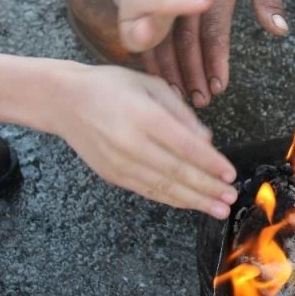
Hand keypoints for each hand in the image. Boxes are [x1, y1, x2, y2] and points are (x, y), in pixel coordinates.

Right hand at [55, 64, 237, 217]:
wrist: (64, 101)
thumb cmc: (111, 87)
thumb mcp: (151, 85)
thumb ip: (181, 113)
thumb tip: (206, 141)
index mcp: (143, 116)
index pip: (184, 145)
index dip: (210, 163)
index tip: (231, 174)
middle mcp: (130, 143)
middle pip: (176, 172)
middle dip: (207, 188)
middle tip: (230, 198)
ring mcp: (119, 163)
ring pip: (163, 187)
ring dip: (194, 201)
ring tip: (218, 209)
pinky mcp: (112, 175)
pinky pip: (148, 191)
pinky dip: (172, 199)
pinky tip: (191, 204)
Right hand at [151, 0, 286, 106]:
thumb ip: (268, 0)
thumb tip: (279, 29)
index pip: (214, 31)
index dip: (216, 59)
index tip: (219, 85)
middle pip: (187, 40)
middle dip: (192, 72)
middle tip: (201, 100)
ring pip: (167, 40)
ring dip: (174, 70)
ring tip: (184, 96)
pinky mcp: (164, 2)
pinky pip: (157, 34)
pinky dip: (159, 59)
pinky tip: (166, 80)